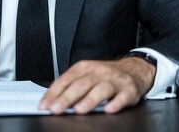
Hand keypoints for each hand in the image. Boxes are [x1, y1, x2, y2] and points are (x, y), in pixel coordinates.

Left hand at [39, 57, 155, 114]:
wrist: (134, 69)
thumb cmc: (105, 75)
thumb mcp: (86, 75)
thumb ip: (70, 86)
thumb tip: (51, 101)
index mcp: (84, 68)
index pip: (65, 80)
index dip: (53, 93)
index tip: (44, 105)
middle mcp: (98, 73)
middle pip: (81, 84)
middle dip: (67, 98)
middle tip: (56, 109)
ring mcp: (114, 81)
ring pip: (101, 89)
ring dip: (89, 100)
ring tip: (79, 110)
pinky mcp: (128, 90)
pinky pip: (122, 97)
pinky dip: (115, 104)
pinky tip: (108, 110)